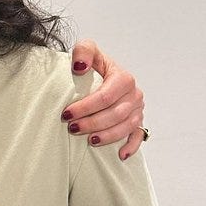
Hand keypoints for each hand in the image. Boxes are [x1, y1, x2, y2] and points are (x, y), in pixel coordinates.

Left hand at [62, 39, 145, 159]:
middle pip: (115, 114)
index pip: (105, 96)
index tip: (66, 114)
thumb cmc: (93, 64)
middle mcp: (134, 94)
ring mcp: (138, 109)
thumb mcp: (87, 50)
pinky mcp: (138, 121)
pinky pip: (138, 136)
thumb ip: (83, 51)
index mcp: (123, 78)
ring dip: (107, 136)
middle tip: (72, 128)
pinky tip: (120, 155)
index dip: (85, 107)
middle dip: (92, 123)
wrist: (101, 73)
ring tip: (89, 141)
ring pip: (125, 127)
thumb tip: (79, 68)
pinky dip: (131, 146)